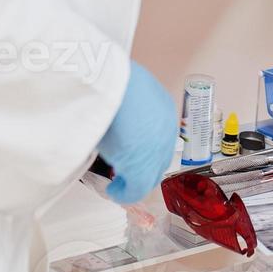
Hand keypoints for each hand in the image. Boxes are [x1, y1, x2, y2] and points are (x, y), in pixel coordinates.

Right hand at [97, 60, 176, 204]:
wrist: (106, 80)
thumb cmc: (109, 79)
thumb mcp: (122, 92)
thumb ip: (125, 107)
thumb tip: (113, 114)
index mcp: (163, 108)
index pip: (160, 137)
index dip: (146, 150)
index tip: (130, 154)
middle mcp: (166, 130)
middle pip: (159, 159)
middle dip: (143, 168)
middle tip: (124, 173)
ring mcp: (156, 150)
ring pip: (150, 175)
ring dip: (133, 181)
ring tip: (117, 184)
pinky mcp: (141, 167)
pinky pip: (136, 189)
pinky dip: (124, 193)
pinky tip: (114, 191)